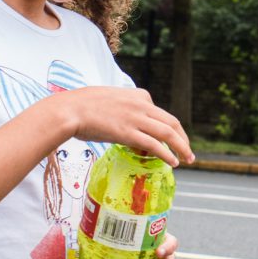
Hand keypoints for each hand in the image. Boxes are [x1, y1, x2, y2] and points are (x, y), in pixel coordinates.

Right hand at [64, 85, 194, 166]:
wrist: (69, 110)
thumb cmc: (82, 106)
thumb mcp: (110, 100)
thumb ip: (123, 109)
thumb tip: (124, 122)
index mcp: (138, 95)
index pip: (161, 113)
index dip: (169, 128)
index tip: (171, 140)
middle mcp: (141, 105)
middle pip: (172, 123)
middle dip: (183, 138)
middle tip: (188, 151)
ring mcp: (136, 118)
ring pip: (168, 134)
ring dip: (181, 148)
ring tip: (187, 159)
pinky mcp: (128, 133)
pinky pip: (155, 145)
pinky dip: (167, 154)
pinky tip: (173, 162)